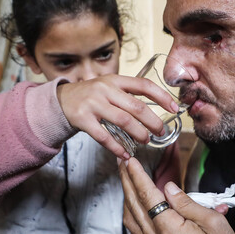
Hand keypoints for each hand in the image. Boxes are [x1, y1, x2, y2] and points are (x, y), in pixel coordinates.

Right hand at [56, 75, 178, 158]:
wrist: (60, 101)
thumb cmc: (90, 96)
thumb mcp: (108, 87)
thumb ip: (127, 95)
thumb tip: (155, 109)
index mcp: (115, 80)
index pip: (144, 85)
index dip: (162, 96)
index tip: (174, 108)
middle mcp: (105, 90)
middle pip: (136, 106)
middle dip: (152, 121)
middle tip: (160, 131)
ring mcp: (93, 104)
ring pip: (123, 121)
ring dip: (138, 133)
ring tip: (145, 141)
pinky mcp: (82, 119)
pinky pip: (103, 136)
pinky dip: (116, 147)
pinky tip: (125, 154)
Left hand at [119, 157, 234, 233]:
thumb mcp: (214, 223)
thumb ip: (188, 203)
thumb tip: (168, 188)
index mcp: (170, 230)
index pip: (147, 196)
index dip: (137, 176)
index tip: (130, 160)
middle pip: (134, 205)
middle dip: (126, 181)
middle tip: (122, 163)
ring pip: (130, 220)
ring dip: (126, 197)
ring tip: (126, 180)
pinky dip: (131, 217)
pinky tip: (133, 209)